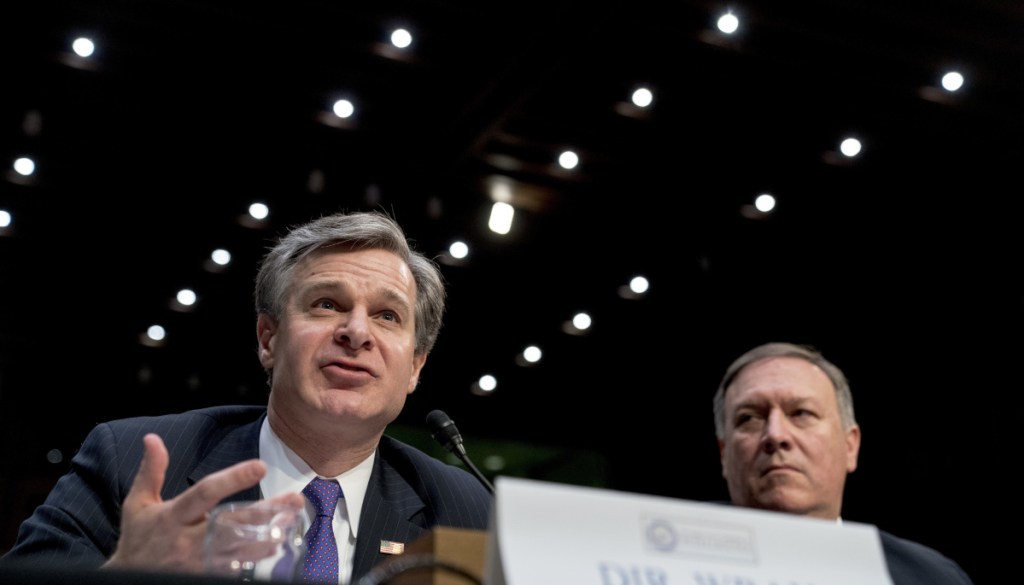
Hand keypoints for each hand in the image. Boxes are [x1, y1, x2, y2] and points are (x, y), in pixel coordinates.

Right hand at [102, 433, 303, 573]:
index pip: (205, 493)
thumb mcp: (138, 503)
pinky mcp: (205, 575)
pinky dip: (255, 557)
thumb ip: (151, 471)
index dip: (233, 479)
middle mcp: (187, 540)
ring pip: (239, 548)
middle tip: (293, 498)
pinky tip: (275, 544)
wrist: (128, 579)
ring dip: (268, 535)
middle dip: (264, 511)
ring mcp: (198, 561)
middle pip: (231, 523)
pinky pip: (235, 567)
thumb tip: (152, 439)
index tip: (259, 466)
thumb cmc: (138, 538)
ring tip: (291, 519)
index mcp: (172, 516)